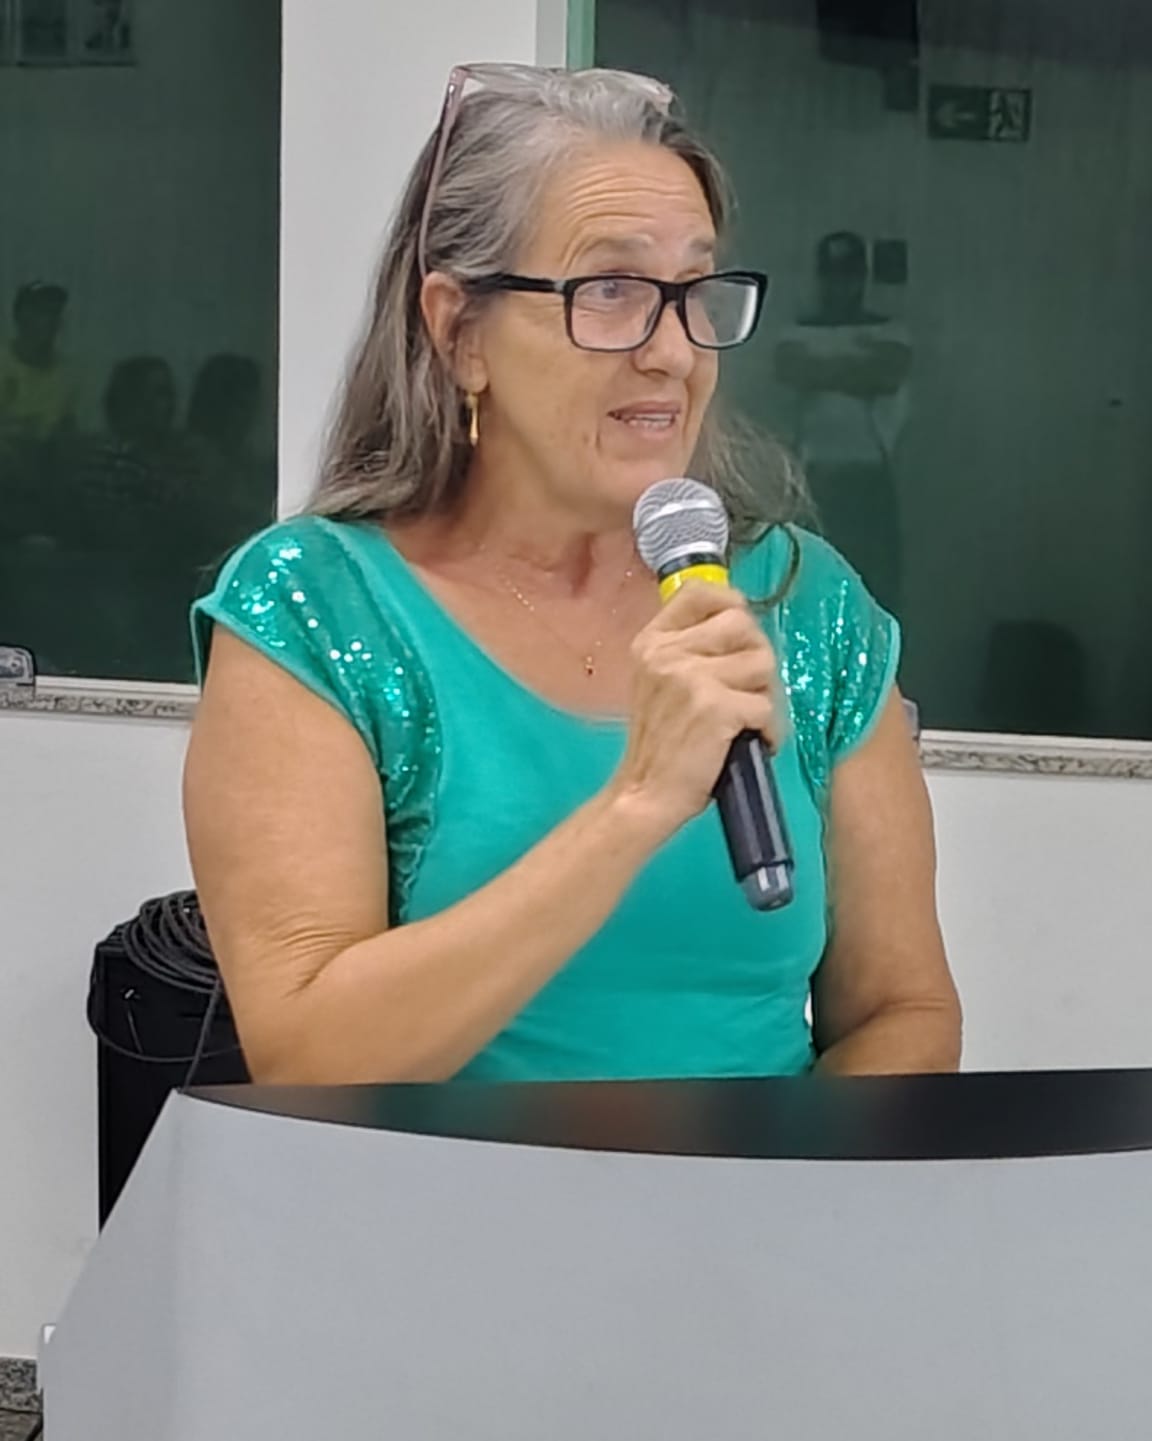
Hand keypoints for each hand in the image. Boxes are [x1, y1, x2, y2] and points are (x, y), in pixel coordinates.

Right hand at [608, 582, 782, 843]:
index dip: (731, 603)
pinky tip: (750, 743)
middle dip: (758, 660)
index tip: (740, 629)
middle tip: (749, 693)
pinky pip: (767, 706)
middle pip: (743, 625)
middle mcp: (668, 653)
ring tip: (746, 722)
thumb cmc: (662, 744)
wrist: (645, 795)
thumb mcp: (659, 684)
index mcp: (652, 643)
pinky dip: (769, 730)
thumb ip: (688, 651)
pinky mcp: (715, 707)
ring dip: (766, 698)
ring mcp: (690, 677)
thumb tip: (742, 624)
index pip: (698, 592)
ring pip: (762, 665)